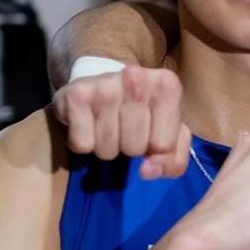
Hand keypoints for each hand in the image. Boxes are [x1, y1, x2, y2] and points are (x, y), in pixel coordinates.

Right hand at [52, 65, 189, 178]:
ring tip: (108, 125)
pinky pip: (83, 145)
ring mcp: (104, 85)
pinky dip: (84, 144)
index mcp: (167, 86)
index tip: (151, 133)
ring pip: (107, 149)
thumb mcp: (169, 136)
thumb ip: (174, 161)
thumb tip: (148, 171)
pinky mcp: (76, 95)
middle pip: (135, 148)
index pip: (164, 145)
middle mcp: (137, 77)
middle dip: (130, 147)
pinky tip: (88, 124)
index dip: (155, 150)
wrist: (102, 87)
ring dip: (107, 147)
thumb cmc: (144, 114)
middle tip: (126, 128)